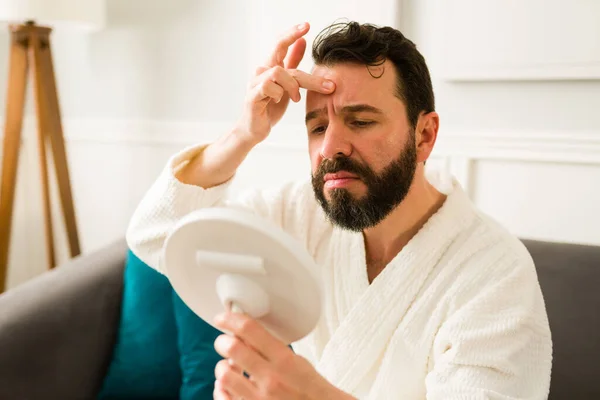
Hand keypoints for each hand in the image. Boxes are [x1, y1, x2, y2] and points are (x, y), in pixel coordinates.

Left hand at [212, 312, 352, 399]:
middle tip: (223, 341)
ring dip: (222, 367)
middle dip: (222, 341)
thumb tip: (246, 334)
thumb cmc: (311, 389)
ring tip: (228, 366)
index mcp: (284, 360)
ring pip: (224, 375)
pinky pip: (224, 398)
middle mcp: (271, 379)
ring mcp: (260, 399)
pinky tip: (226, 386)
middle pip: (232, 348)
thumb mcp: (298, 361)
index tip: (222, 318)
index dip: (231, 319)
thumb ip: (274, 348)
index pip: (250, 329)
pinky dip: (221, 390)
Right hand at [235, 22, 335, 144]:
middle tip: (330, 86)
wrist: (255, 129)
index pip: (280, 43)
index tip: (307, 25)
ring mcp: (255, 83)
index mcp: (271, 67)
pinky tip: (277, 102)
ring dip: (292, 86)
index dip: (292, 33)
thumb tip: (303, 41)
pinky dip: (278, 94)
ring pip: (279, 72)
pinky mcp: (252, 96)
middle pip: (285, 61)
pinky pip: (268, 86)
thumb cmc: (270, 106)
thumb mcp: (287, 84)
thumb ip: (293, 63)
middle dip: (310, 75)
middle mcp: (261, 71)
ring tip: (295, 99)